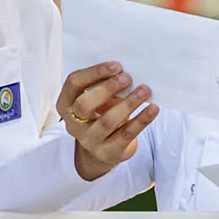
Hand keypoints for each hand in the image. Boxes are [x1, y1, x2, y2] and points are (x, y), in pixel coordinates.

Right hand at [57, 62, 158, 179]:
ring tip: (144, 91)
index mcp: (66, 104)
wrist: (103, 150)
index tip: (116, 66)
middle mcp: (74, 124)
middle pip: (84, 104)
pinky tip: (152, 109)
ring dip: (128, 103)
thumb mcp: (98, 100)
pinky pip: (126, 135)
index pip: (73, 84)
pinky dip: (141, 120)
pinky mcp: (109, 152)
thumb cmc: (100, 116)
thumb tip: (126, 73)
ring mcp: (90, 140)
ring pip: (107, 121)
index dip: (94, 73)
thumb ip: (105, 86)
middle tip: (128, 78)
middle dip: (107, 88)